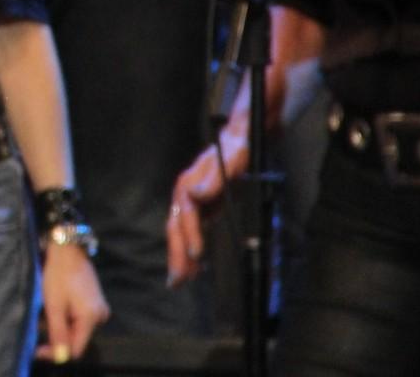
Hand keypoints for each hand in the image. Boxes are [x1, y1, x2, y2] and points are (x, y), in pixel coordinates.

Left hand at [35, 242, 109, 364]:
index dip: (56, 351)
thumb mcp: (54, 305)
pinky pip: (78, 317)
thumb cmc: (59, 273)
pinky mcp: (94, 301)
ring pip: (76, 327)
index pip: (76, 349)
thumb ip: (58, 332)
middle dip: (56, 334)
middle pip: (76, 338)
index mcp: (92, 317)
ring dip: (59, 323)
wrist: (68, 248)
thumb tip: (60, 357)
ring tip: (46, 308)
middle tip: (39, 323)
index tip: (38, 348)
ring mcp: (98, 308)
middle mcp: (100, 316)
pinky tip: (55, 302)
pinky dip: (65, 315)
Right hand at [165, 130, 247, 285]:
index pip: (185, 214)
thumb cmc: (239, 148)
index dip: (190, 235)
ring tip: (181, 280)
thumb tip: (194, 196)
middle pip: (176, 227)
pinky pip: (192, 231)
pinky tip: (196, 265)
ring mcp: (193, 200)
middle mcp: (186, 192)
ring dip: (180, 256)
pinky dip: (191, 248)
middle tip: (176, 281)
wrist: (243, 139)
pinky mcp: (203, 206)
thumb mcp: (232, 160)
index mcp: (189, 183)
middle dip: (176, 254)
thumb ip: (214, 179)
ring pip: (181, 232)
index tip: (196, 256)